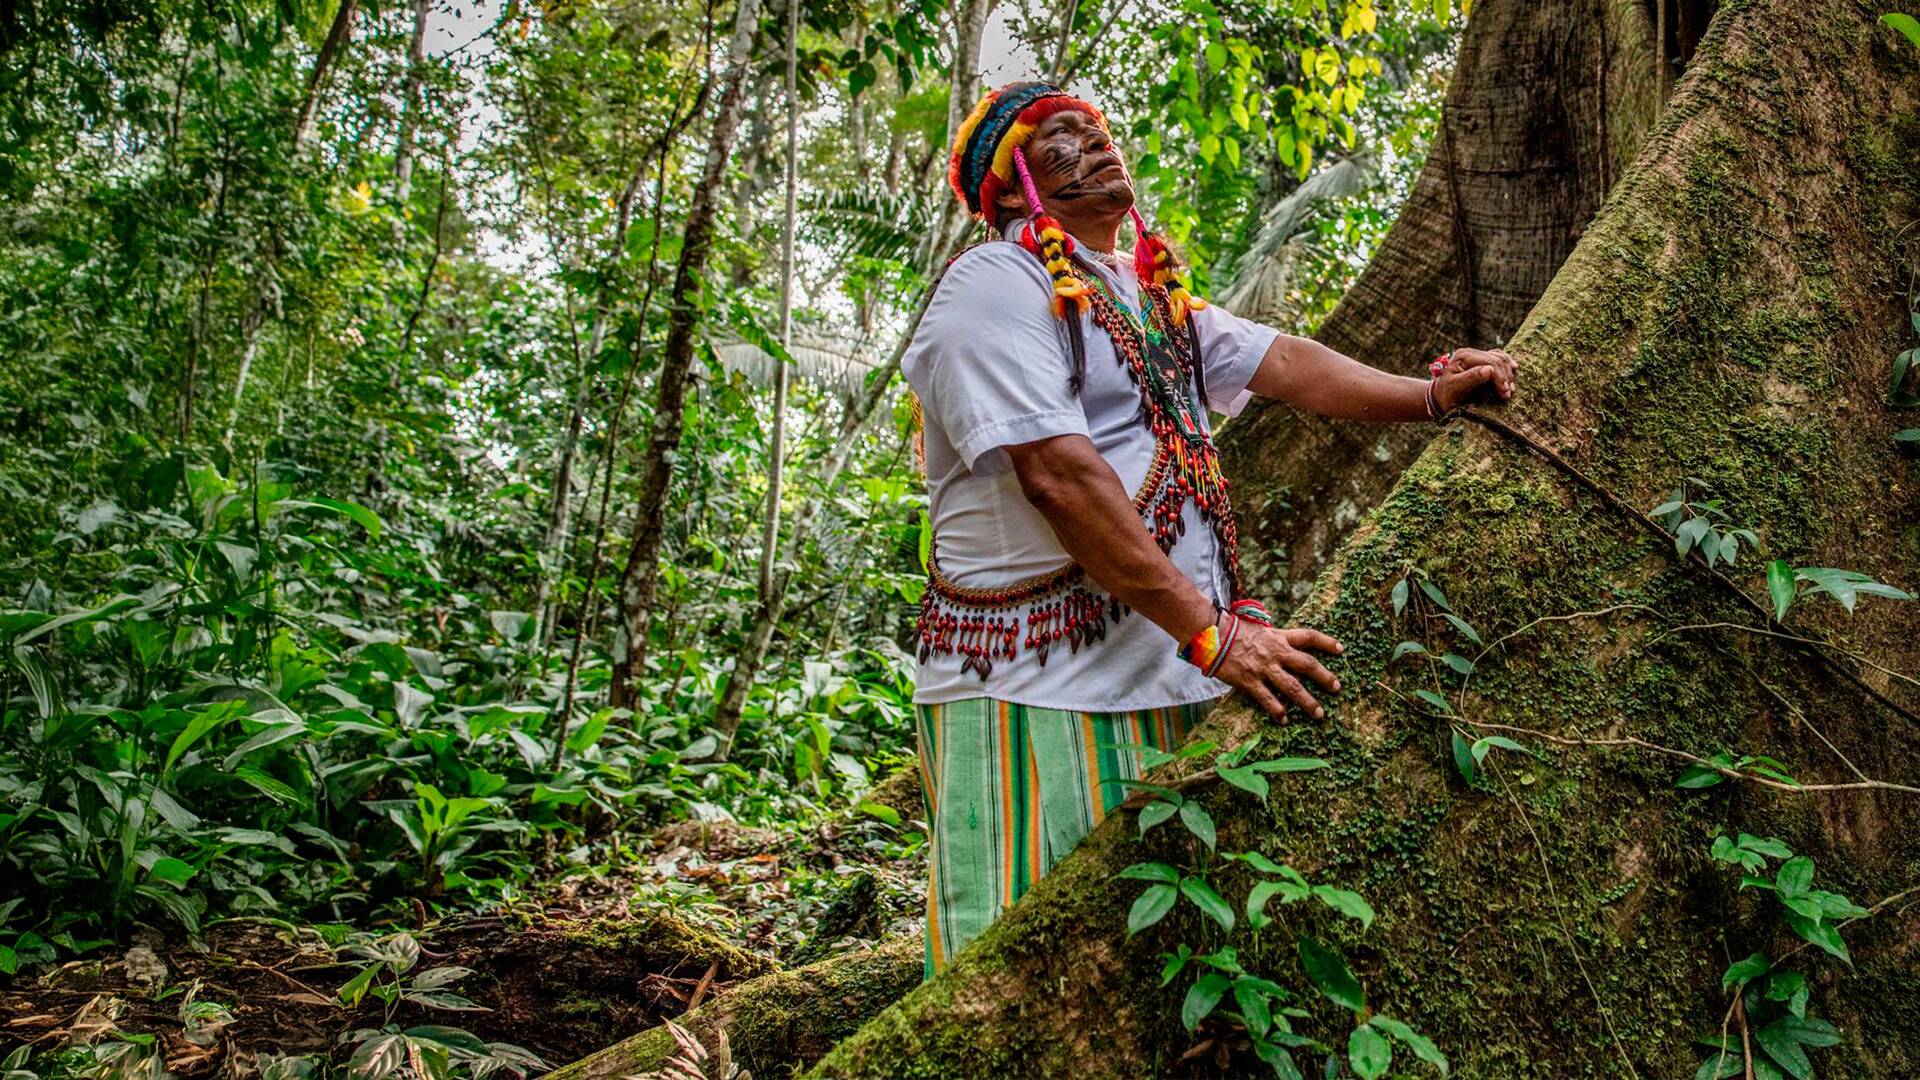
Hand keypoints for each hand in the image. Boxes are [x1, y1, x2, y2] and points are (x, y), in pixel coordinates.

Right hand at [1212, 620, 1344, 718]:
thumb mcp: (1260, 629)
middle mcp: (1276, 652)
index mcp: (1279, 637)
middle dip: (1324, 676)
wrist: (1211, 634)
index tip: (1341, 649)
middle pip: (1307, 664)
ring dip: (1307, 701)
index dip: (1327, 642)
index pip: (1309, 637)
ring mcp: (1263, 667)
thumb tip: (1286, 647)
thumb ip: (1275, 639)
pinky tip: (1284, 719)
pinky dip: (1277, 710)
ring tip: (1319, 713)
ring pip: (1291, 686)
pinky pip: (1267, 698)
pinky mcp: (1249, 680)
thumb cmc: (1234, 631)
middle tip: (1337, 688)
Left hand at [1433, 347, 1517, 413]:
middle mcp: (1471, 352)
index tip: (1504, 394)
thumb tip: (1489, 370)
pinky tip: (1514, 369)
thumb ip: (1471, 378)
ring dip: (1508, 373)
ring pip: (1500, 358)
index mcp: (1463, 356)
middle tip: (1508, 395)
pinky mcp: (1482, 360)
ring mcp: (1477, 355)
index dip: (1499, 378)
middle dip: (1505, 378)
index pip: (1489, 363)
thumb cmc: (1447, 395)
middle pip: (1496, 360)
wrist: (1441, 398)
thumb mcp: (1456, 387)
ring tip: (1510, 389)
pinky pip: (1499, 357)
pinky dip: (1507, 364)